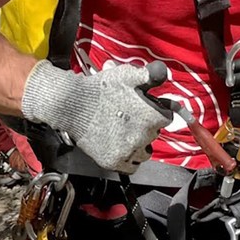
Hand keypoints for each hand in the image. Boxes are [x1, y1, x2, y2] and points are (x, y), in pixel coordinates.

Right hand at [21, 60, 171, 172]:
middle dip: (146, 126)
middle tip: (129, 118)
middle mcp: (144, 136)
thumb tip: (162, 73)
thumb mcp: (127, 75)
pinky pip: (132, 167)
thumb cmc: (100, 89)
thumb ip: (149, 75)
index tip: (146, 110)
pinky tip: (120, 146)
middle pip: (155, 134)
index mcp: (152, 116)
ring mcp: (128, 151)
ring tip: (123, 132)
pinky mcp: (113, 161)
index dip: (156, 112)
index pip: (167, 118)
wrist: (73, 105)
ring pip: (145, 152)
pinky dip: (128, 159)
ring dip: (139, 144)